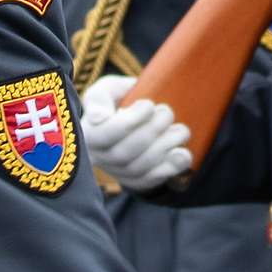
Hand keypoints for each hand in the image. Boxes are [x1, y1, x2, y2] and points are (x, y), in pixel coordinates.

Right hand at [83, 75, 190, 189]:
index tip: (149, 104)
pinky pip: (153, 180)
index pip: (104, 135)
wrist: (132, 116)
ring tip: (180, 129)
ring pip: (140, 168)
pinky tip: (182, 153)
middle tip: (166, 111)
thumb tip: (99, 117)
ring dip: (165, 147)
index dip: (130, 122)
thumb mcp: (105, 90)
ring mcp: (119, 173)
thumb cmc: (117, 100)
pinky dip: (170, 168)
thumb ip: (99, 99)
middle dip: (151, 131)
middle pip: (124, 154)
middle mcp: (100, 158)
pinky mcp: (139, 181)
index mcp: (88, 135)